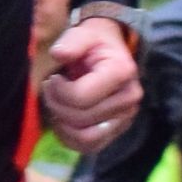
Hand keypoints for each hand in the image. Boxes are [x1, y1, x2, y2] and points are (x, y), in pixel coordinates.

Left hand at [41, 18, 141, 149]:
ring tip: (58, 106)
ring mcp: (126, 117)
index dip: (57, 91)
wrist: (109, 53)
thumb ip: (71, 41)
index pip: (81, 97)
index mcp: (122, 73)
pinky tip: (63, 120)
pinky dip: (70, 138)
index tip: (53, 78)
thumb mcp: (82, 34)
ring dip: (63, 124)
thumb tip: (59, 54)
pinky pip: (89, 147)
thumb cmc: (93, 44)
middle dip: (56, 105)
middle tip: (51, 90)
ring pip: (86, 138)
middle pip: (81, 118)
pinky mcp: (117, 130)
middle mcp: (130, 98)